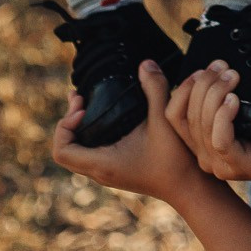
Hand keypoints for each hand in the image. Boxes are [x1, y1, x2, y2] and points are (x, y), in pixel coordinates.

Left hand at [52, 59, 201, 204]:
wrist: (189, 187)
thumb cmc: (176, 159)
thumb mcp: (165, 118)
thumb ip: (155, 88)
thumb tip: (146, 63)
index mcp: (103, 163)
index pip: (61, 151)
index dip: (64, 126)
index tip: (83, 108)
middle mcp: (100, 171)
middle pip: (65, 151)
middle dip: (68, 123)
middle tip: (82, 99)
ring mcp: (107, 173)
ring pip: (77, 152)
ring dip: (78, 129)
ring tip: (87, 104)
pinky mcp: (116, 170)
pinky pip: (90, 154)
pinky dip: (90, 135)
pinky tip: (106, 118)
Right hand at [167, 63, 250, 191]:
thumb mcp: (246, 107)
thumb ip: (227, 93)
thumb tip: (218, 64)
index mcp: (202, 141)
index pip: (174, 115)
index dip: (184, 88)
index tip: (203, 68)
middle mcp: (205, 155)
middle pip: (187, 116)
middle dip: (203, 84)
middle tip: (224, 67)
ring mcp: (219, 164)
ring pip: (202, 125)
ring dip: (215, 94)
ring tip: (232, 77)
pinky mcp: (237, 165)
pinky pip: (220, 140)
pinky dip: (224, 116)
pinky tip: (235, 100)